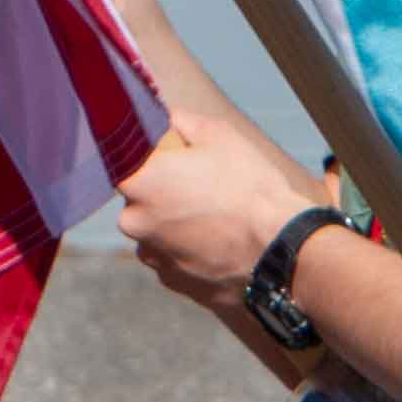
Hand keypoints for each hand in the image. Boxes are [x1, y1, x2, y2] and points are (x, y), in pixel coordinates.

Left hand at [113, 111, 320, 310]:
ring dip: (175, 228)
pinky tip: (220, 245)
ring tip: (215, 222)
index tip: (161, 157)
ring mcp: (155, 257)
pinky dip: (191, 254)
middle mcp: (136, 222)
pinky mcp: (176, 283)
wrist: (282, 251)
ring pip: (155, 235)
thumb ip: (182, 121)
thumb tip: (167, 118)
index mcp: (139, 181)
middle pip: (138, 202)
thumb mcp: (221, 137)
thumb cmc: (250, 189)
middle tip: (199, 190)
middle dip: (162, 195)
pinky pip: (175, 262)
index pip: (118, 162)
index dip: (142, 158)